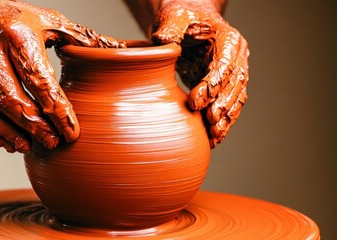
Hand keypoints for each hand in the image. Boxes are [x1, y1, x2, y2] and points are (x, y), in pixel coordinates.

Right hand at [0, 0, 121, 152]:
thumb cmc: (10, 19)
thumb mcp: (46, 20)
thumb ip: (81, 38)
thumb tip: (119, 51)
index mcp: (17, 35)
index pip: (40, 79)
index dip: (57, 109)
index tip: (72, 132)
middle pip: (11, 98)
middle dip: (34, 126)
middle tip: (53, 143)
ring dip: (9, 133)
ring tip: (27, 148)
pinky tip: (0, 143)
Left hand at [152, 0, 248, 147]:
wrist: (190, 24)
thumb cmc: (183, 18)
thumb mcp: (175, 17)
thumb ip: (170, 28)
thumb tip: (161, 42)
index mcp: (228, 40)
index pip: (224, 65)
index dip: (212, 85)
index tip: (196, 102)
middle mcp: (236, 58)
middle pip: (235, 85)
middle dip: (223, 106)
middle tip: (210, 123)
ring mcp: (234, 73)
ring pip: (236, 99)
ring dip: (227, 119)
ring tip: (214, 136)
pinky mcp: (225, 86)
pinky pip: (229, 106)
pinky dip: (223, 122)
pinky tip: (214, 137)